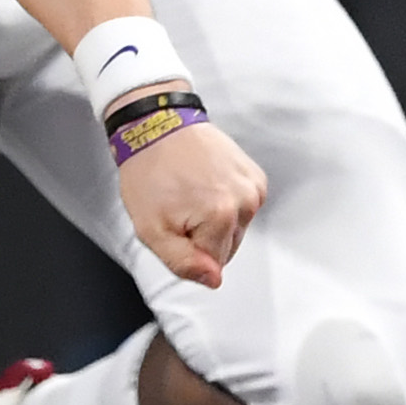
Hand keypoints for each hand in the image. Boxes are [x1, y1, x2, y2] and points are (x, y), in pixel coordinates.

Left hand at [117, 115, 263, 288]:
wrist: (157, 124)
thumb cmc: (149, 173)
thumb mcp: (151, 229)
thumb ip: (183, 262)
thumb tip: (214, 280)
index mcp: (222, 216)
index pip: (213, 263)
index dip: (188, 248)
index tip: (173, 222)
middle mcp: (246, 201)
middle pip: (228, 247)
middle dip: (203, 236)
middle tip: (179, 208)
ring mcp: (254, 186)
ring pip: (236, 228)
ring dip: (214, 220)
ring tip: (190, 193)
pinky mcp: (256, 176)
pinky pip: (243, 208)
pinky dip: (225, 203)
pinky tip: (205, 184)